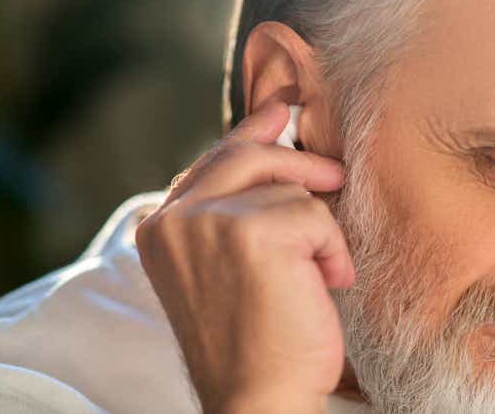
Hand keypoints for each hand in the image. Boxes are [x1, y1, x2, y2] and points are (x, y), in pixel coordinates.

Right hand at [135, 101, 353, 413]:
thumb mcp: (226, 265)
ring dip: (318, 232)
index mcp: (160, 228)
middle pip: (247, 155)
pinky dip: (333, 250)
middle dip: (299, 164)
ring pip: (291, 190)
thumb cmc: (253, 339)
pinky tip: (324, 286)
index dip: (251, 133)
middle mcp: (174, 219)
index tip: (278, 109)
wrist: (258, 399)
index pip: (210, 162)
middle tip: (335, 176)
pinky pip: (316, 216)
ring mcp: (208, 223)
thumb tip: (273, 132)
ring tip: (314, 277)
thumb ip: (234, 206)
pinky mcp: (251, 233)